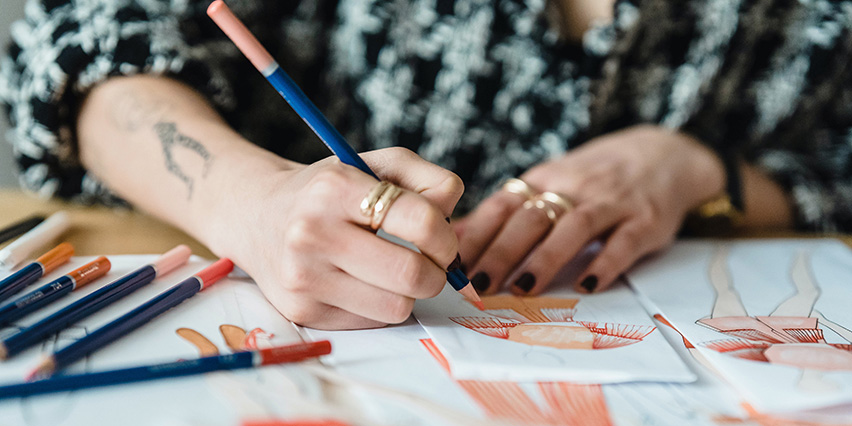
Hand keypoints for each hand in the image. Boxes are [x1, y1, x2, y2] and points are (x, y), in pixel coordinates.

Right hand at [207, 147, 463, 329]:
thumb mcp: (374, 164)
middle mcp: (313, 233)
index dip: (446, 236)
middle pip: (413, 275)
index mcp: (336, 188)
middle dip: (436, 272)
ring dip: (409, 293)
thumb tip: (452, 218)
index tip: (442, 239)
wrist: (257, 216)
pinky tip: (362, 283)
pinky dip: (380, 305)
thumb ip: (427, 180)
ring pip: (397, 308)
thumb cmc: (328, 190)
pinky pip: (371, 322)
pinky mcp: (302, 311)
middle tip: (428, 262)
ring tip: (393, 270)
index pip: (421, 222)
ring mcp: (304, 278)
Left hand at [454, 125, 725, 295]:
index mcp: (544, 180)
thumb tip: (454, 236)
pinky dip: (605, 263)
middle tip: (479, 285)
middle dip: (502, 252)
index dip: (477, 235)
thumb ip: (507, 211)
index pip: (502, 206)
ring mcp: (611, 203)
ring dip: (545, 259)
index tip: (452, 265)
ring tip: (522, 289)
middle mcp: (574, 188)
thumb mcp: (548, 183)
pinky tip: (587, 285)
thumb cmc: (593, 179)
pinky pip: (624, 242)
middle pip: (532, 218)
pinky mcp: (646, 220)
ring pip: (574, 227)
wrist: (663, 154)